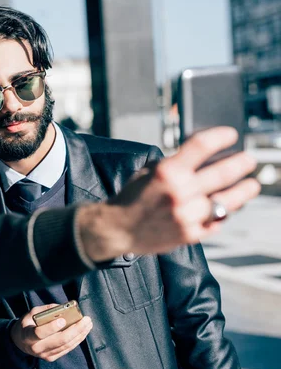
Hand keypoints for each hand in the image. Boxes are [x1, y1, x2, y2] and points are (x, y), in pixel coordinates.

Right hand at [10, 304, 92, 362]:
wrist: (20, 341)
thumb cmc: (28, 324)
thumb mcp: (31, 313)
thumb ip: (46, 310)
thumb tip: (63, 308)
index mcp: (28, 335)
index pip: (40, 333)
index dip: (52, 327)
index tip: (63, 320)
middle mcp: (36, 347)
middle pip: (59, 340)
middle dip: (75, 329)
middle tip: (86, 320)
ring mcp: (45, 354)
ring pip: (66, 345)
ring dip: (80, 334)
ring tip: (88, 324)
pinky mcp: (51, 357)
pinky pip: (67, 349)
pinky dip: (77, 340)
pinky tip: (83, 332)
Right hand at [80, 126, 260, 260]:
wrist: (118, 228)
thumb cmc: (132, 198)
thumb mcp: (148, 171)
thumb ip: (175, 164)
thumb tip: (201, 155)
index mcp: (167, 172)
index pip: (202, 146)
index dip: (221, 137)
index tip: (231, 134)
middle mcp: (180, 192)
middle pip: (223, 173)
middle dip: (241, 164)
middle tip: (249, 160)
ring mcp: (188, 215)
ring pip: (227, 200)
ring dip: (244, 191)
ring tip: (252, 185)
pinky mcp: (191, 234)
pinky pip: (217, 221)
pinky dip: (225, 213)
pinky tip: (228, 207)